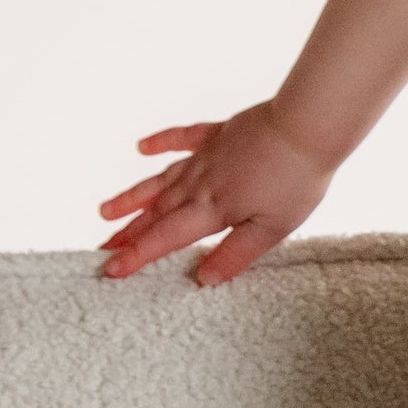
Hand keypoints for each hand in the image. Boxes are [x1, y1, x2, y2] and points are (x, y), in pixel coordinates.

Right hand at [95, 102, 336, 286]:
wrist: (306, 128)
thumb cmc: (296, 181)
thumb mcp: (271, 229)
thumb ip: (235, 254)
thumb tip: (203, 279)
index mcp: (211, 209)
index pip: (165, 238)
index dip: (136, 255)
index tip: (110, 270)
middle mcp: (200, 183)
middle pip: (156, 212)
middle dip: (127, 233)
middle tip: (101, 249)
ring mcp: (206, 156)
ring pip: (160, 180)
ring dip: (133, 196)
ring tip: (106, 210)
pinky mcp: (219, 134)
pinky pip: (183, 137)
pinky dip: (161, 142)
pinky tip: (142, 146)